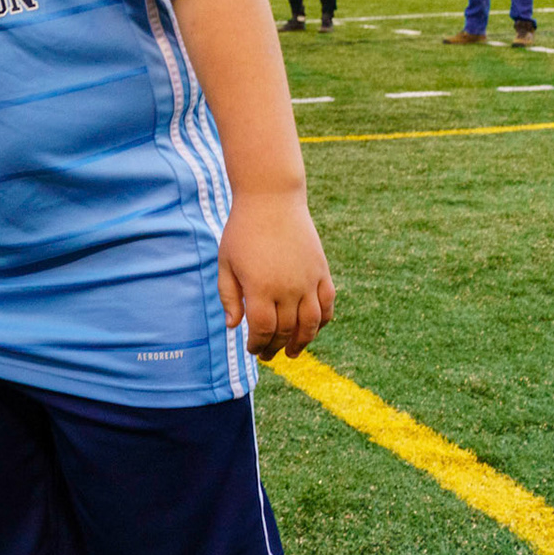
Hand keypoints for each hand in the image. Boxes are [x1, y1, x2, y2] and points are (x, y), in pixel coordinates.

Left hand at [216, 192, 334, 360]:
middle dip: (275, 347)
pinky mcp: (322, 271)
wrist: (271, 200)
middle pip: (286, 330)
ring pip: (311, 324)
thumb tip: (234, 326)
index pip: (262, 330)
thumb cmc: (242, 231)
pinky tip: (312, 329)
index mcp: (260, 288)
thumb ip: (228, 296)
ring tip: (293, 352)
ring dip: (303, 342)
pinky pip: (327, 305)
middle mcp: (287, 288)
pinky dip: (322, 321)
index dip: (257, 344)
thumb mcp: (226, 262)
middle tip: (268, 355)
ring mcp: (308, 280)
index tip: (252, 349)